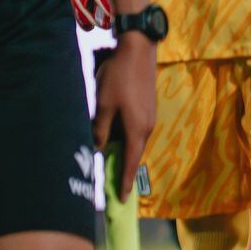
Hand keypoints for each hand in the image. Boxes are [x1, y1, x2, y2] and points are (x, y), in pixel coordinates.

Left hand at [93, 35, 155, 198]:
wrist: (138, 51)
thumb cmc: (118, 78)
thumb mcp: (103, 105)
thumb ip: (101, 129)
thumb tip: (100, 148)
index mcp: (137, 129)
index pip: (131, 162)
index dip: (126, 180)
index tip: (123, 198)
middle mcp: (147, 126)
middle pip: (135, 153)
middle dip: (126, 169)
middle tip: (115, 183)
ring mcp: (150, 116)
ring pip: (136, 141)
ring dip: (126, 152)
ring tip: (113, 161)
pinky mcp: (148, 107)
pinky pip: (138, 130)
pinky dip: (129, 139)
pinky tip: (118, 137)